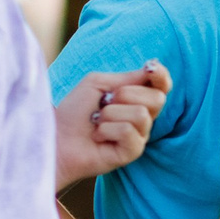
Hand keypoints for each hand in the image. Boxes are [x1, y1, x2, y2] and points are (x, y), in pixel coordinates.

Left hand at [55, 63, 169, 189]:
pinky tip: (97, 137)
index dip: (162, 76)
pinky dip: (107, 130)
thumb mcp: (99, 83)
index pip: (163, 86)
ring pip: (141, 115)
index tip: (149, 68)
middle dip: (127, 94)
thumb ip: (128, 77)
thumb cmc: (75, 110)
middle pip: (157, 99)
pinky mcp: (132, 152)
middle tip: (105, 102)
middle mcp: (142, 117)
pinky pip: (129, 132)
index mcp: (137, 98)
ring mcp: (139, 136)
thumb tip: (153, 66)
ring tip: (97, 122)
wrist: (56, 135)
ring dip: (111, 114)